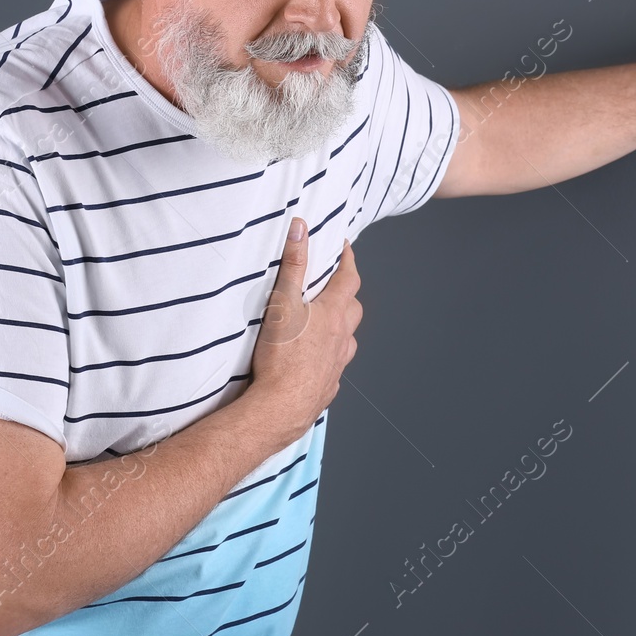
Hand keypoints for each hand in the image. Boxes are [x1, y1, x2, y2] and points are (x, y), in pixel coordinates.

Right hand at [246, 217, 362, 443]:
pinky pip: (335, 365)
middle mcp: (342, 338)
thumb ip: (292, 265)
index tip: (345, 248)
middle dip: (347, 293)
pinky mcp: (327, 386)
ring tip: (325, 321)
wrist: (281, 407)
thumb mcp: (283, 302)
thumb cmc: (282, 356)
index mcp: (334, 314)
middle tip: (334, 284)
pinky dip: (329, 356)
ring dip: (341, 326)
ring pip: (348, 339)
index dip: (348, 260)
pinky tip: (315, 358)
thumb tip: (301, 228)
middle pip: (354, 309)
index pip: (350, 279)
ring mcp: (338, 364)